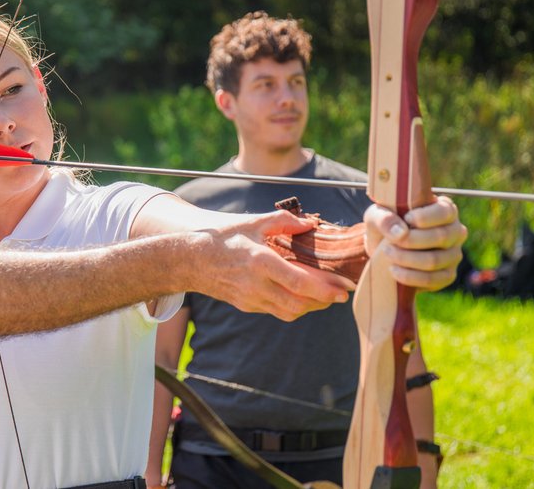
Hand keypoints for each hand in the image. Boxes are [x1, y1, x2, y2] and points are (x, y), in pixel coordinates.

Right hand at [195, 211, 353, 320]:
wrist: (191, 260)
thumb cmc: (223, 238)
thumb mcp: (253, 222)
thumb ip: (284, 221)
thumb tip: (310, 224)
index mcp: (261, 262)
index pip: (300, 284)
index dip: (325, 290)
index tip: (342, 289)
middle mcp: (257, 285)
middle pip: (299, 304)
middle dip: (323, 302)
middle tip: (339, 294)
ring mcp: (250, 299)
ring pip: (289, 312)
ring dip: (309, 307)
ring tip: (323, 296)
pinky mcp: (246, 306)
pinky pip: (276, 311)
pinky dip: (292, 306)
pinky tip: (299, 295)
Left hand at [364, 195, 466, 290]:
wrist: (382, 252)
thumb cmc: (386, 226)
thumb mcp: (377, 216)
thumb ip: (384, 218)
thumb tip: (400, 233)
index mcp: (444, 209)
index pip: (445, 211)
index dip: (425, 217)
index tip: (406, 219)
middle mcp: (455, 231)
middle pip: (442, 237)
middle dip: (411, 241)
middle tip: (390, 243)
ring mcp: (454, 254)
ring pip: (435, 260)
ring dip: (407, 259)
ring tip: (389, 254)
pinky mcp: (447, 275)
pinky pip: (433, 279)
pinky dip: (410, 277)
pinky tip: (394, 271)